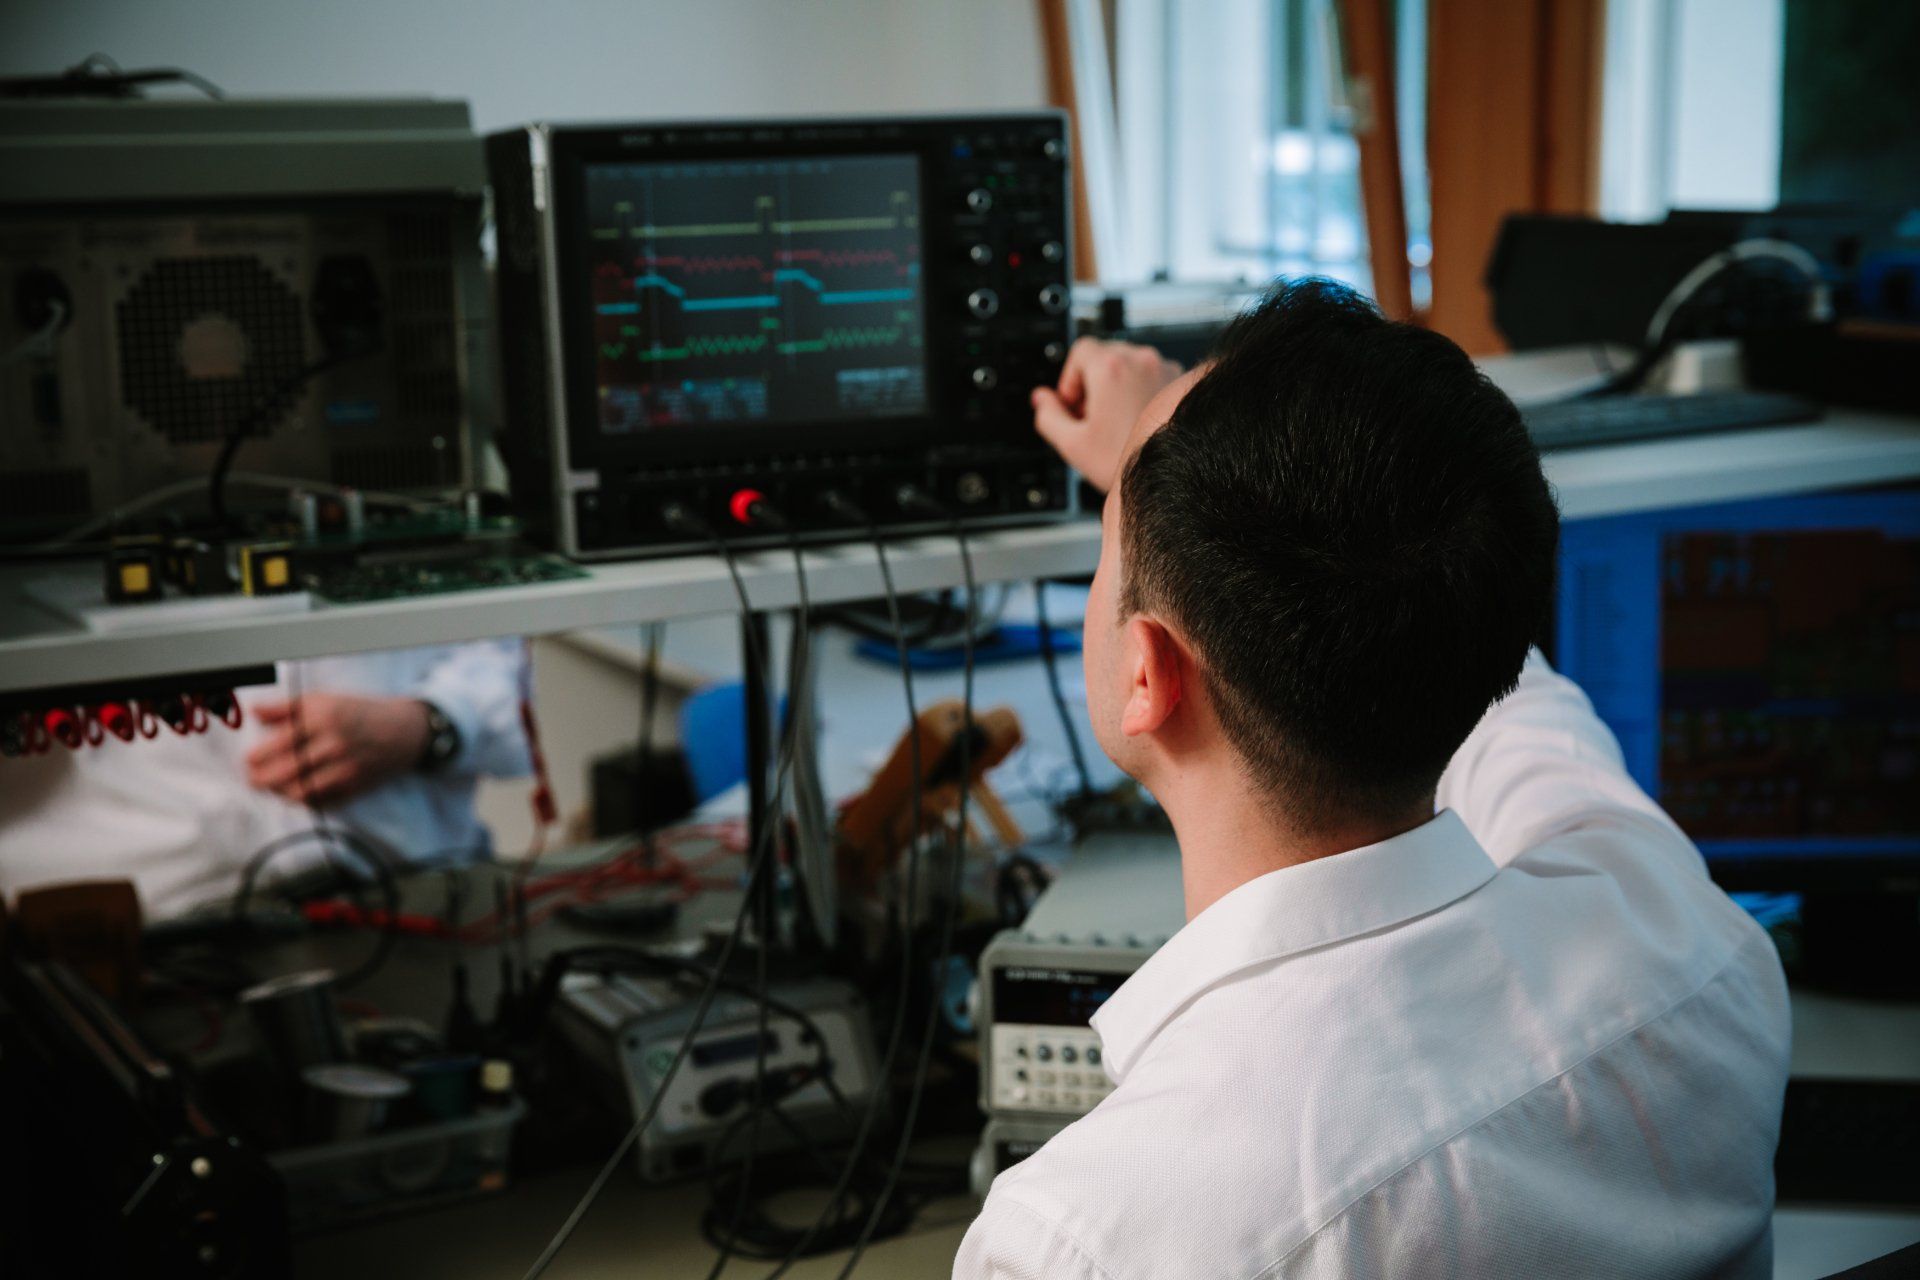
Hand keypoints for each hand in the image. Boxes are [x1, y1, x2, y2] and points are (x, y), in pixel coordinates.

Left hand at [246, 693, 430, 806]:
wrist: (403, 731)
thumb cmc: (360, 714)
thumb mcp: (325, 700)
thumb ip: (287, 707)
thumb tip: (255, 712)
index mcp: (323, 718)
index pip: (278, 743)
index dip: (257, 756)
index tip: (248, 759)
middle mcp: (334, 744)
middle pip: (285, 771)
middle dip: (262, 779)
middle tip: (253, 779)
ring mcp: (345, 768)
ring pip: (300, 791)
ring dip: (280, 792)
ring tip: (272, 786)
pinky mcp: (353, 787)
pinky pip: (320, 801)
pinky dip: (303, 800)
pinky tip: (296, 792)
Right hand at [1030, 338, 1183, 491]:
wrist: (1173, 480)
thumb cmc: (1128, 462)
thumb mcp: (1073, 444)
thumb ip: (1049, 416)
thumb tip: (1042, 399)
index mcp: (1111, 368)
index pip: (1080, 350)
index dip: (1070, 378)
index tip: (1075, 404)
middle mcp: (1140, 361)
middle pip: (1104, 355)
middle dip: (1092, 383)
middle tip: (1091, 418)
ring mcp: (1163, 369)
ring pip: (1128, 365)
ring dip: (1115, 386)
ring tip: (1115, 422)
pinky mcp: (1177, 381)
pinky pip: (1149, 375)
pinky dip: (1138, 390)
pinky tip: (1135, 421)